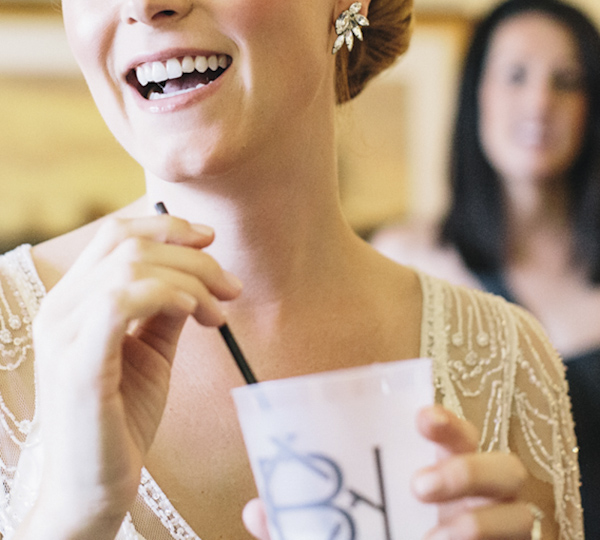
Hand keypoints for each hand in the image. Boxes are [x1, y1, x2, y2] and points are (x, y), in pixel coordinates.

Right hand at [30, 213, 241, 538]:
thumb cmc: (122, 418)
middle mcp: (59, 310)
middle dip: (193, 258)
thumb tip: (199, 271)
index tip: (210, 238)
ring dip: (189, 280)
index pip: (115, 234)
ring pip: (131, 268)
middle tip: (232, 287)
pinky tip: (193, 312)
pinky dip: (164, 295)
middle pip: (130, 246)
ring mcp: (64, 336)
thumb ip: (165, 308)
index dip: (166, 226)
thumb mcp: (150, 350)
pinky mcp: (78, 365)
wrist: (94, 488)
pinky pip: (119, 302)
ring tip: (218, 312)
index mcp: (73, 300)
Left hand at [242, 405, 546, 539]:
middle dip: (467, 467)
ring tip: (436, 536)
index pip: (457, 433)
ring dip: (480, 522)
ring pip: (521, 512)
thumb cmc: (386, 535)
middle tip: (419, 484)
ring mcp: (501, 529)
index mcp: (445, 469)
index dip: (446, 420)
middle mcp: (483, 497)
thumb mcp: (343, 531)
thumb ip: (305, 523)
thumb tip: (258, 508)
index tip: (419, 416)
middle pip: (504, 465)